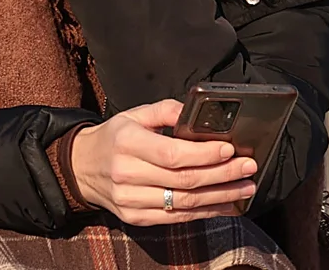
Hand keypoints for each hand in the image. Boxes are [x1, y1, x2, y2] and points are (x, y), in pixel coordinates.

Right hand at [69, 99, 257, 225]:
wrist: (80, 168)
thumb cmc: (113, 138)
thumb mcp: (133, 115)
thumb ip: (165, 110)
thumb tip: (197, 112)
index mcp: (126, 143)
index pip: (171, 154)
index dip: (203, 154)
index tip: (229, 149)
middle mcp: (126, 173)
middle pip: (183, 180)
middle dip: (222, 175)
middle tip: (248, 168)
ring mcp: (130, 200)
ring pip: (184, 203)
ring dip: (220, 197)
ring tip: (245, 188)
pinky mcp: (136, 218)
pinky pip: (177, 218)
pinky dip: (206, 213)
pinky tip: (225, 205)